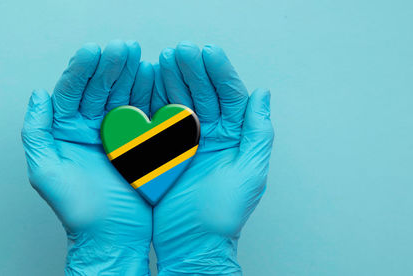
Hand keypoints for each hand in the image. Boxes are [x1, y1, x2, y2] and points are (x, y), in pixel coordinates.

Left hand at [21, 40, 155, 274]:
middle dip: (112, 66)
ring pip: (125, 96)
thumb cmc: (79, 210)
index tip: (95, 51)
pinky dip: (152, 96)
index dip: (83, 70)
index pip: (73, 92)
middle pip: (101, 88)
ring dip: (132, 75)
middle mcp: (92, 128)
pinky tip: (156, 79)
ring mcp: (119, 134)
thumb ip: (37, 132)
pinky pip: (146, 114)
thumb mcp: (46, 171)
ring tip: (141, 58)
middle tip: (124, 47)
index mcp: (68, 131)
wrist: (113, 236)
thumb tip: (39, 95)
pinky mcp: (142, 142)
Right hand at [151, 42, 273, 274]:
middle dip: (194, 70)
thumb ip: (257, 132)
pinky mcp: (166, 151)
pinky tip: (149, 82)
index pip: (230, 97)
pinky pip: (161, 119)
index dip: (220, 73)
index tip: (208, 52)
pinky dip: (155, 100)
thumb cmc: (223, 215)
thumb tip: (263, 94)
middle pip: (205, 93)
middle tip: (181, 50)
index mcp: (236, 137)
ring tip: (164, 58)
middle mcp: (214, 135)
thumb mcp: (249, 172)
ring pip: (182, 101)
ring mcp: (189, 141)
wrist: (192, 243)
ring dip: (174, 79)